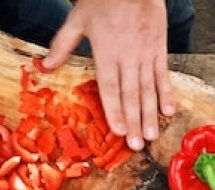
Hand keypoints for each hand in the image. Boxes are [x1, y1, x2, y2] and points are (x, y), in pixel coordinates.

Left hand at [43, 0, 174, 150]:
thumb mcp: (78, 19)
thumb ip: (63, 44)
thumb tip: (46, 66)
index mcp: (106, 52)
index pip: (110, 87)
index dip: (114, 110)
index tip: (118, 131)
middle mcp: (128, 58)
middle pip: (131, 95)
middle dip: (134, 121)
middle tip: (137, 145)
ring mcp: (146, 55)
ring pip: (148, 90)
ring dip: (151, 114)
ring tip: (151, 135)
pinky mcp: (160, 50)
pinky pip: (164, 76)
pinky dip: (167, 93)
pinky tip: (169, 111)